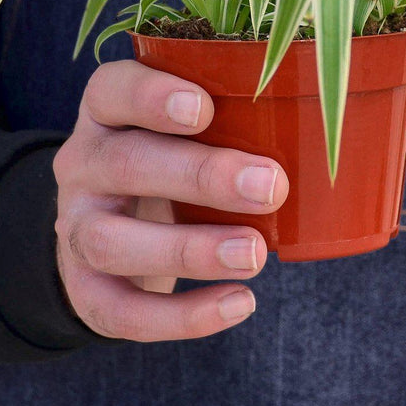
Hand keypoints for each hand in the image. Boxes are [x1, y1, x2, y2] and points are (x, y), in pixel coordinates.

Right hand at [52, 59, 288, 341]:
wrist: (112, 228)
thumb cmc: (176, 159)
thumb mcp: (191, 129)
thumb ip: (236, 117)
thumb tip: (329, 117)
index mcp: (108, 111)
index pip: (113, 89)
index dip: (152, 96)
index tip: (205, 108)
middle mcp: (83, 162)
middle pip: (123, 164)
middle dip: (198, 175)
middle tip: (269, 186)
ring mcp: (76, 226)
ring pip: (110, 241)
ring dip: (188, 249)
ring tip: (255, 254)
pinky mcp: (83, 288)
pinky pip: (119, 310)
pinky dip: (181, 315)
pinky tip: (238, 303)